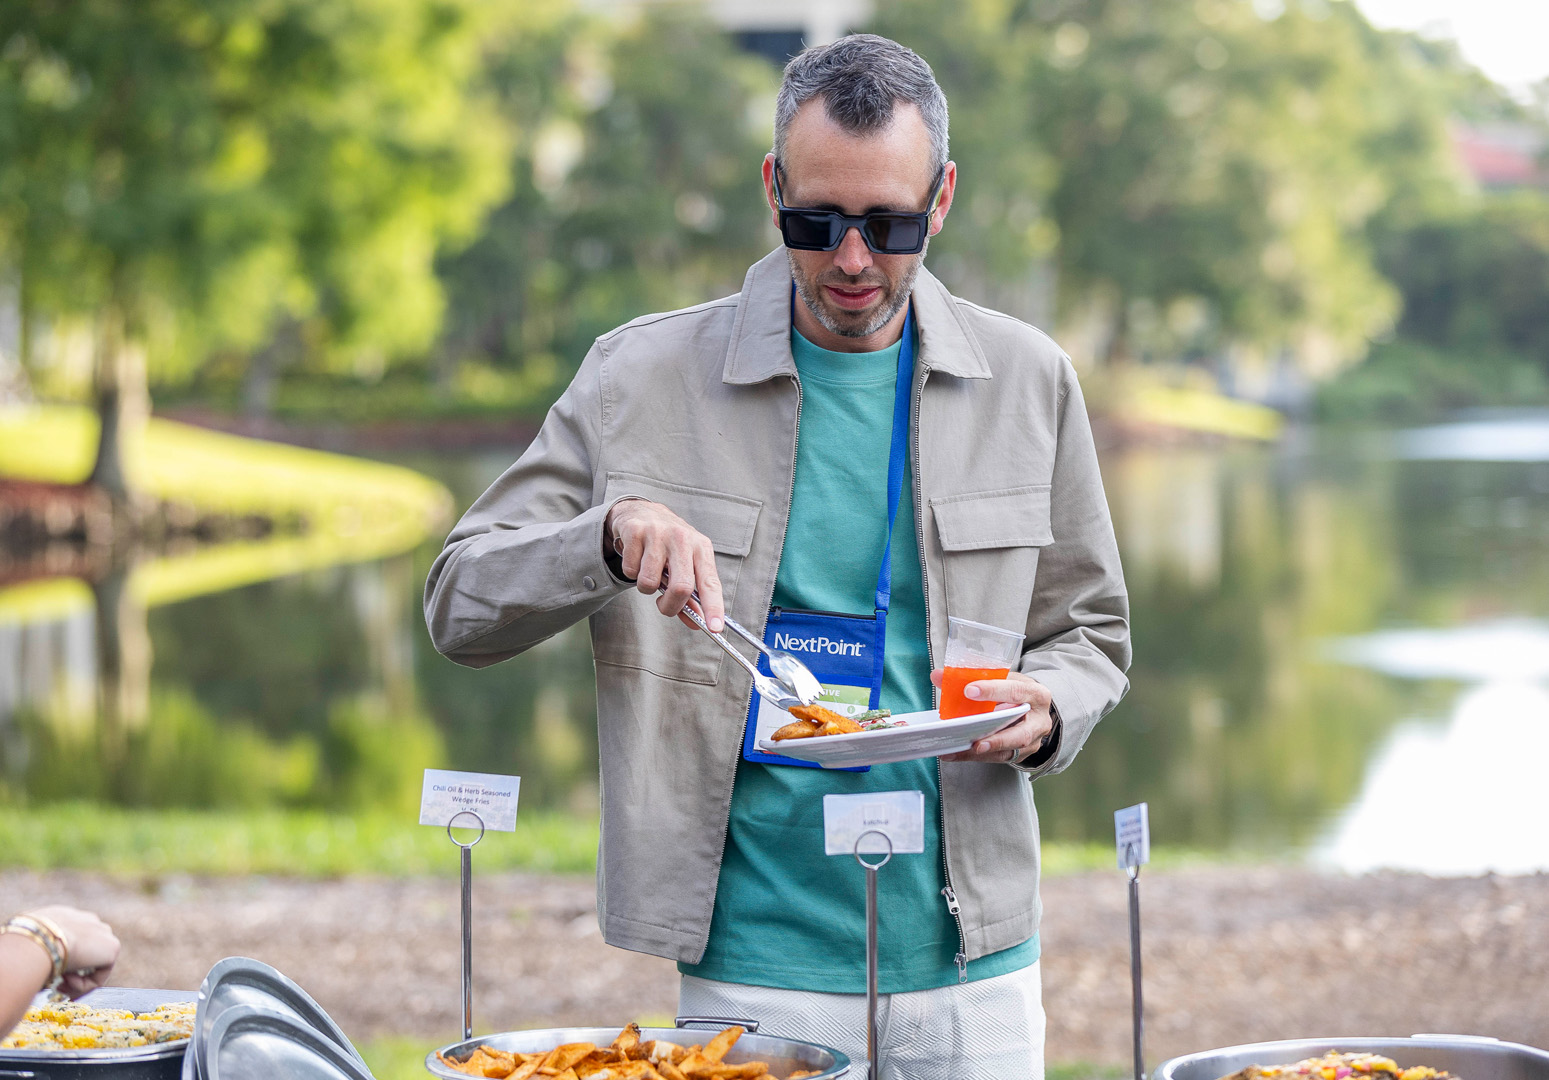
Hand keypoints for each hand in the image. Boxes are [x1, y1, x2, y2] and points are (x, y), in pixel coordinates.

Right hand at [25, 906, 119, 996]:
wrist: (40, 939)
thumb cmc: (28, 942)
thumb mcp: (32, 943)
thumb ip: (41, 950)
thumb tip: (37, 964)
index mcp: (70, 918)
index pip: (75, 941)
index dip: (65, 962)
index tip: (53, 976)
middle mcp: (89, 922)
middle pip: (88, 954)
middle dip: (74, 974)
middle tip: (57, 987)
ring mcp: (104, 933)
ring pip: (93, 967)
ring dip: (76, 983)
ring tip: (59, 987)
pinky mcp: (113, 947)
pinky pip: (99, 976)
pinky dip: (82, 986)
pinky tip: (67, 980)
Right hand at [604, 499, 725, 630]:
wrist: (641, 511)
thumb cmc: (668, 544)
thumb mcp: (685, 564)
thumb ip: (690, 595)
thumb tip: (697, 622)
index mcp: (701, 548)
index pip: (710, 582)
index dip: (713, 607)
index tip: (715, 628)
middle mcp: (682, 538)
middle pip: (681, 586)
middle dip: (671, 606)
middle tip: (664, 606)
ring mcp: (658, 533)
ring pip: (649, 582)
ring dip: (645, 587)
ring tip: (647, 571)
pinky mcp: (635, 532)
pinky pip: (630, 571)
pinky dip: (630, 572)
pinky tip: (636, 557)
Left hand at [933, 669, 1053, 763]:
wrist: (1034, 706)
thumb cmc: (1015, 690)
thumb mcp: (1003, 679)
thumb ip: (974, 678)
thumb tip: (938, 676)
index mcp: (1036, 694)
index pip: (1015, 691)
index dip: (992, 691)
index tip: (969, 690)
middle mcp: (1039, 720)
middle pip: (1019, 733)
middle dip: (995, 738)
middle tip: (974, 741)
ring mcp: (1034, 740)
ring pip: (1008, 750)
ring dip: (981, 752)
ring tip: (956, 751)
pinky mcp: (1023, 753)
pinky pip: (1000, 757)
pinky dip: (978, 757)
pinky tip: (959, 754)